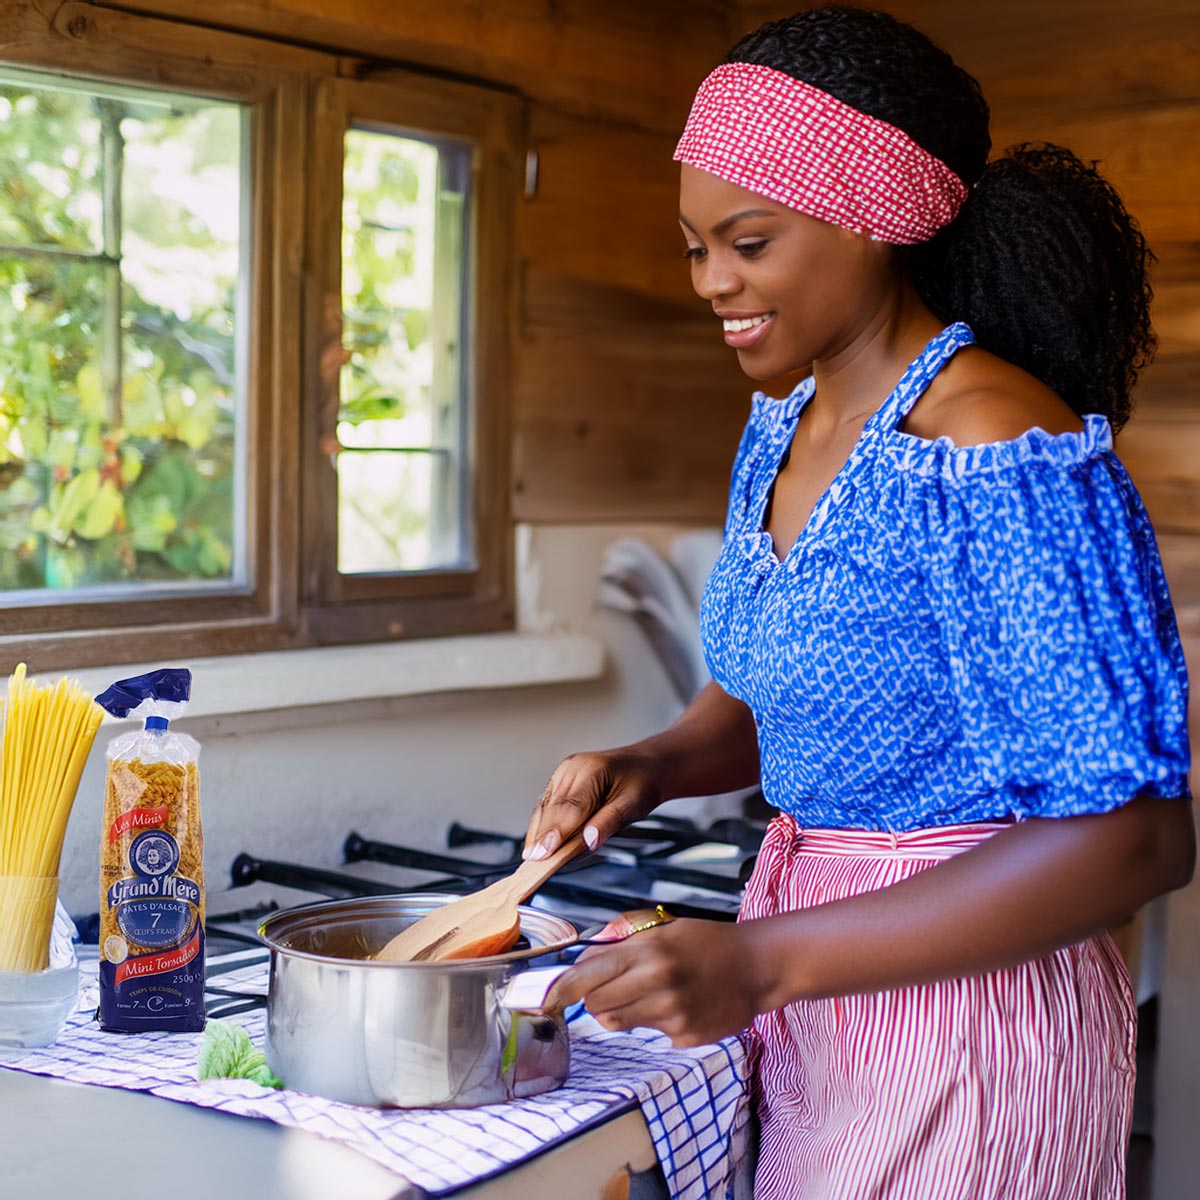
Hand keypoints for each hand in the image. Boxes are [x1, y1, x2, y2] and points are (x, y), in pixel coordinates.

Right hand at [524, 747, 664, 860]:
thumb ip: (608, 823)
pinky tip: (544, 841)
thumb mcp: (633, 805)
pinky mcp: (561, 779)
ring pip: (545, 807)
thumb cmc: (643, 783)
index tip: (543, 854)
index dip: (554, 834)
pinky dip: (545, 824)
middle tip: (536, 863)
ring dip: (540, 832)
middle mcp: (573, 768)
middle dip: (543, 837)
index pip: (568, 808)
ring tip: (536, 858)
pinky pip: (548, 804)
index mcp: (593, 770)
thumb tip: (589, 840)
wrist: (647, 765)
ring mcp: (564, 772)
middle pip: (552, 808)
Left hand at [545, 919, 773, 1047]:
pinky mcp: (685, 1037)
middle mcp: (657, 983)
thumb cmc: (709, 942)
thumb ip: (621, 943)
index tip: (538, 999)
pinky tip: (678, 1005)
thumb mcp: (664, 929)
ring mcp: (672, 1014)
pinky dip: (654, 1022)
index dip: (558, 990)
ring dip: (621, 1010)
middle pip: (595, 1005)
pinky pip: (650, 1034)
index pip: (587, 975)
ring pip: (618, 1022)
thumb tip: (584, 958)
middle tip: (614, 985)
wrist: (758, 965)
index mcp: (648, 951)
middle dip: (594, 997)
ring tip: (649, 992)